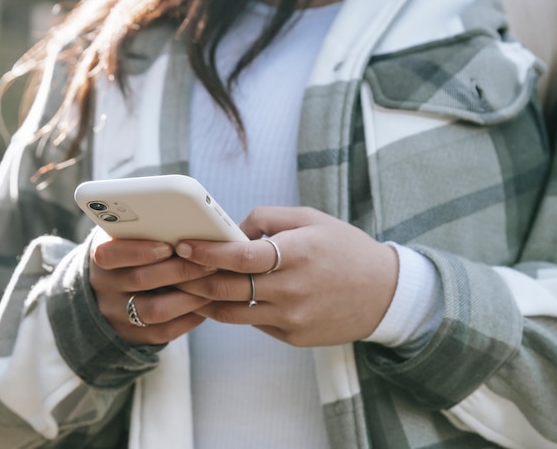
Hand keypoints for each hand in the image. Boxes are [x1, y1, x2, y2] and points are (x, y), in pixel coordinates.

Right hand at [88, 230, 216, 344]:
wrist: (107, 293)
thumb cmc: (130, 254)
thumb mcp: (125, 238)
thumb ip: (145, 230)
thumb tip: (187, 222)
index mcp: (100, 256)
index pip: (111, 254)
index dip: (140, 251)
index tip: (169, 246)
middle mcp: (103, 287)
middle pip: (140, 280)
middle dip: (180, 271)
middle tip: (209, 264)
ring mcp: (115, 314)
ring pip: (155, 310)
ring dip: (188, 298)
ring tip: (212, 286)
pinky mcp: (130, 336)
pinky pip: (163, 332)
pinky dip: (188, 319)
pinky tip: (205, 307)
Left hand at [174, 206, 398, 346]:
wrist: (385, 294)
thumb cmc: (345, 248)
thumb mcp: (311, 219)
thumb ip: (266, 218)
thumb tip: (229, 230)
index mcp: (297, 254)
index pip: (240, 256)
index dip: (207, 252)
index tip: (183, 245)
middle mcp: (292, 289)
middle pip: (227, 288)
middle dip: (192, 279)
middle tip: (171, 269)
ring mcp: (292, 318)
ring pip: (231, 313)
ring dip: (204, 300)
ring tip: (185, 287)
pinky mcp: (293, 337)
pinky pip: (252, 323)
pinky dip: (233, 311)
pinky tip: (219, 299)